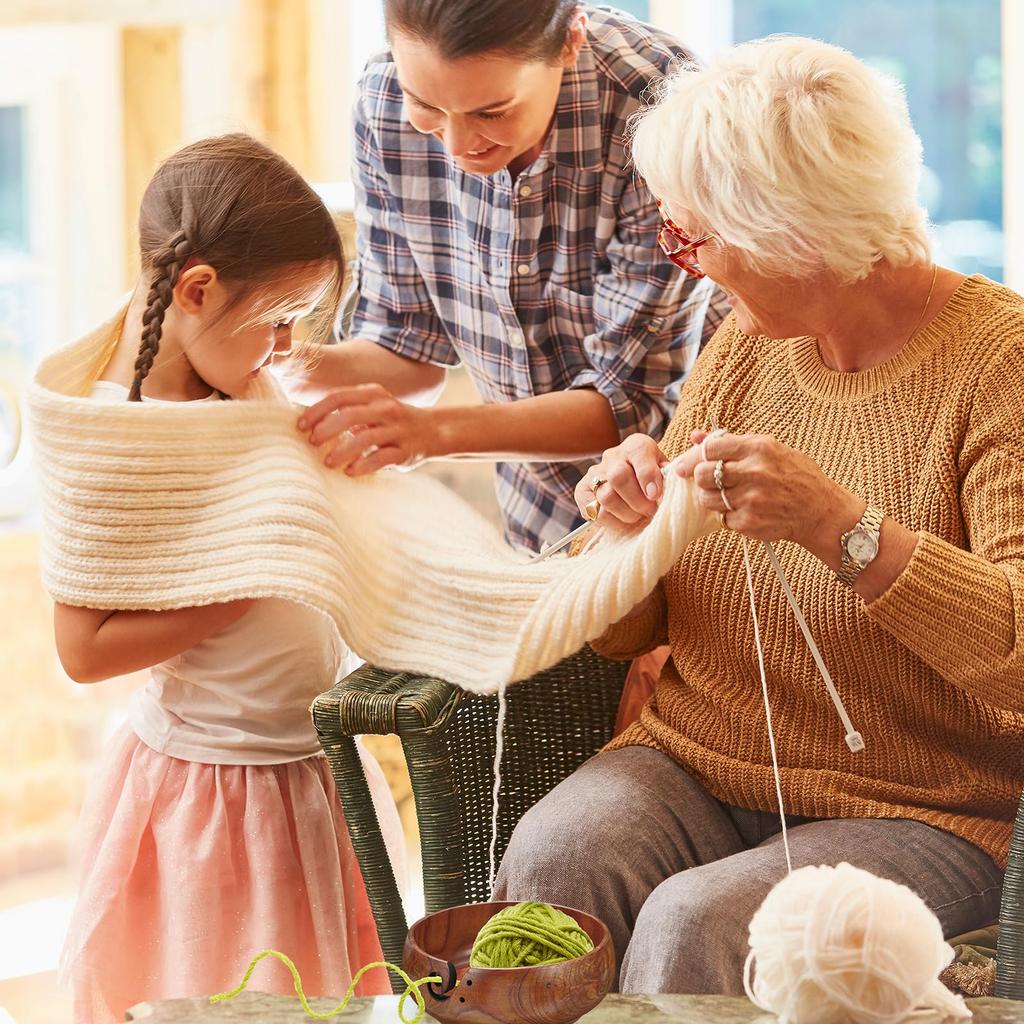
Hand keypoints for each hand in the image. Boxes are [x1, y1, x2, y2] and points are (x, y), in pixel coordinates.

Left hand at [297, 384, 436, 474]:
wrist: (433, 430)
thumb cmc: (392, 420)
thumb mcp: (373, 405)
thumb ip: (348, 408)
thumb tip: (309, 422)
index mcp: (373, 393)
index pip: (338, 397)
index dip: (316, 411)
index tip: (300, 426)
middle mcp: (386, 408)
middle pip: (349, 416)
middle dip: (326, 430)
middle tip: (312, 443)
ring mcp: (397, 430)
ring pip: (365, 438)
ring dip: (342, 451)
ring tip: (328, 463)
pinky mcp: (405, 451)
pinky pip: (381, 458)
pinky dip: (363, 466)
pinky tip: (350, 472)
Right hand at [574, 434, 666, 528]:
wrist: (631, 485)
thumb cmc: (654, 480)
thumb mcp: (665, 471)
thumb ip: (670, 474)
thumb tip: (674, 478)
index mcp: (636, 446)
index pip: (638, 452)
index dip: (647, 475)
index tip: (655, 495)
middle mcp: (613, 457)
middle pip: (618, 476)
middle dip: (637, 500)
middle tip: (650, 511)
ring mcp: (594, 474)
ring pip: (606, 497)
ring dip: (627, 513)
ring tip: (638, 516)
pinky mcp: (582, 493)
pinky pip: (596, 512)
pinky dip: (613, 522)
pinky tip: (624, 520)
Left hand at [672, 429, 858, 551]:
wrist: (821, 511)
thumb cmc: (794, 476)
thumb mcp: (769, 450)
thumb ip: (731, 443)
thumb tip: (695, 436)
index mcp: (759, 447)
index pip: (710, 447)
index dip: (696, 456)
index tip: (690, 464)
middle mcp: (755, 472)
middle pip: (702, 474)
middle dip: (701, 479)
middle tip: (711, 482)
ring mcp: (752, 499)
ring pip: (706, 499)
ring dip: (711, 499)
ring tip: (728, 497)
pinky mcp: (750, 522)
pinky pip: (722, 518)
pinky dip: (728, 516)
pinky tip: (745, 510)